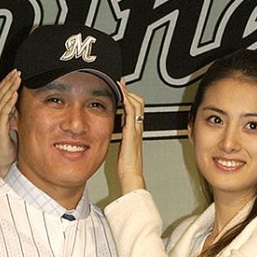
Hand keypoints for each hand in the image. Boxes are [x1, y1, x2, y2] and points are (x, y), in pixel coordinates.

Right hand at [0, 69, 19, 177]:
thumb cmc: (10, 143)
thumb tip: (23, 100)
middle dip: (9, 81)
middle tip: (17, 71)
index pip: (1, 91)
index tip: (16, 72)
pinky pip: (4, 112)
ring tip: (17, 79)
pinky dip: (9, 103)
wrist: (5, 160)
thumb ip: (16, 111)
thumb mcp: (14, 122)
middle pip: (1, 92)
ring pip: (2, 100)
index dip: (8, 81)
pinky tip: (14, 95)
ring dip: (10, 88)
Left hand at [117, 80, 146, 194]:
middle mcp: (138, 128)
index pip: (136, 108)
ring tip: (120, 84)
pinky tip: (121, 95)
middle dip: (130, 91)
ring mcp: (136, 129)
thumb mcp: (124, 147)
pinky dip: (127, 101)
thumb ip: (123, 137)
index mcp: (135, 131)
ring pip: (136, 105)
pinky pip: (132, 113)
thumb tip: (117, 131)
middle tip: (121, 82)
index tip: (122, 88)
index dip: (130, 96)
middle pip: (139, 103)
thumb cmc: (128, 166)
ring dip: (128, 93)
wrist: (132, 174)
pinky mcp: (132, 133)